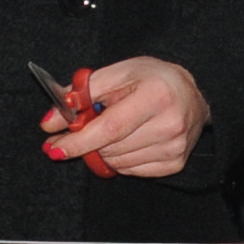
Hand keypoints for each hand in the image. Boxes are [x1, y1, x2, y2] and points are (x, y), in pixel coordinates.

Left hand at [48, 55, 208, 180]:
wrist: (193, 93)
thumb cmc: (152, 79)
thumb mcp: (117, 73)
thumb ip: (80, 95)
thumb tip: (50, 123)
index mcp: (156, 95)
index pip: (110, 128)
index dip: (78, 141)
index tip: (53, 146)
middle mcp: (170, 124)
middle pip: (110, 147)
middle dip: (88, 142)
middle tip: (84, 128)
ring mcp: (175, 147)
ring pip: (117, 162)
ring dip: (105, 150)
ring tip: (115, 128)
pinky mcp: (175, 163)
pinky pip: (131, 170)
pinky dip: (121, 159)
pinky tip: (129, 140)